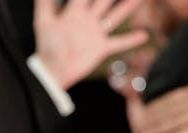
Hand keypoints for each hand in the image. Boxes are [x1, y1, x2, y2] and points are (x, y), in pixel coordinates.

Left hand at [34, 0, 148, 89]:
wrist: (53, 71)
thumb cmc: (47, 46)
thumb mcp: (43, 22)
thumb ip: (44, 3)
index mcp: (74, 11)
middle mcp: (88, 19)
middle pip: (104, 0)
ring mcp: (96, 33)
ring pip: (115, 16)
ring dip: (127, 8)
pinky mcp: (101, 48)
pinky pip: (119, 43)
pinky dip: (131, 40)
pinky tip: (144, 35)